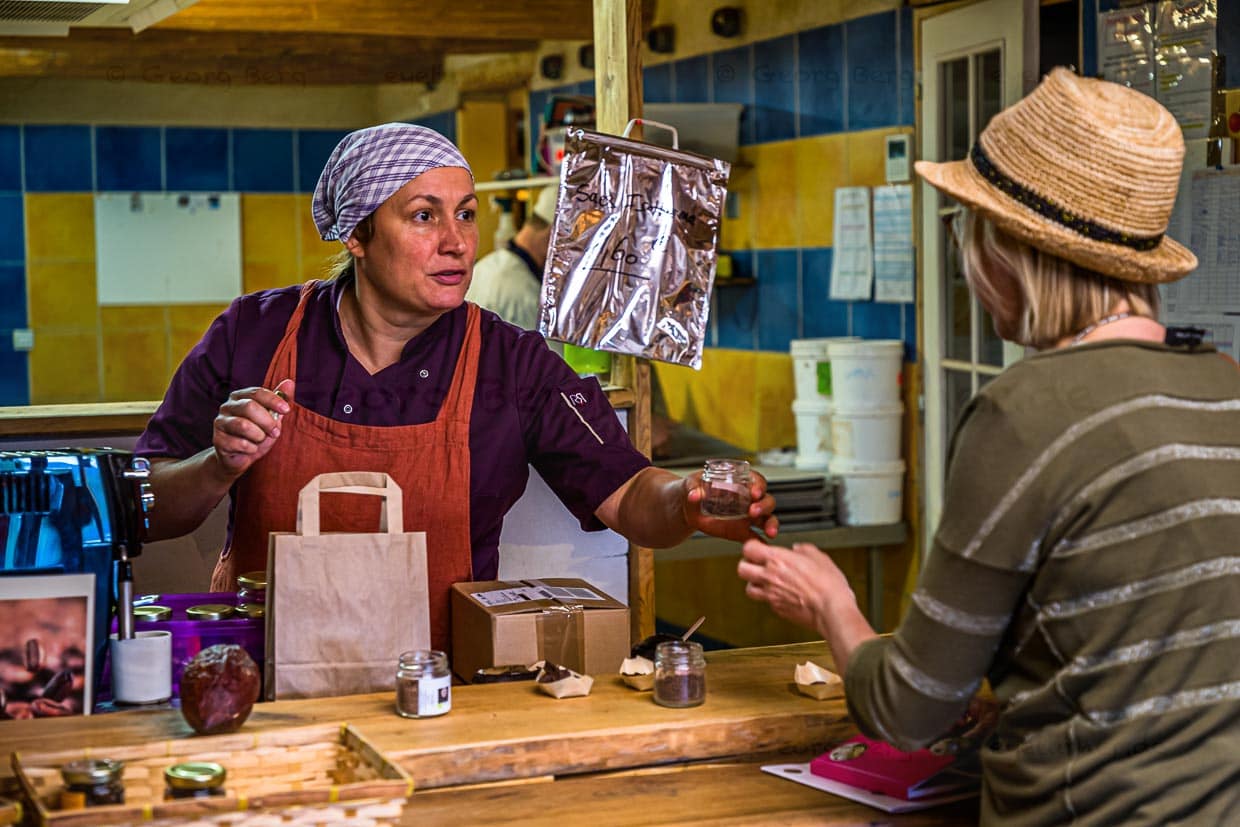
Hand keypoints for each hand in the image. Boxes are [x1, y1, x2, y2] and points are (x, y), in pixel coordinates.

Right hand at [212, 379, 292, 477]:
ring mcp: (220, 422)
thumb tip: (289, 382)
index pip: (257, 392)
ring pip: (243, 425)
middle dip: (267, 421)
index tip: (286, 410)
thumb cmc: (258, 434)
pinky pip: (239, 443)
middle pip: (249, 407)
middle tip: (275, 432)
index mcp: (240, 397)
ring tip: (260, 440)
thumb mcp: (272, 417)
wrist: (241, 457)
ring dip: (259, 436)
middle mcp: (227, 406)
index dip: (273, 400)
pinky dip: (251, 448)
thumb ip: (280, 400)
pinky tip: (250, 449)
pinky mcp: (217, 440)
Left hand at [683, 469, 777, 541]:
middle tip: (753, 511)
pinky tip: (763, 547)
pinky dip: (762, 543)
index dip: (759, 486)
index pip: (757, 481)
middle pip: (766, 500)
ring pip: (768, 518)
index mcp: (740, 482)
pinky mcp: (742, 532)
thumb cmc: (694, 489)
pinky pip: (756, 537)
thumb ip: (694, 488)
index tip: (754, 492)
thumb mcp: (691, 484)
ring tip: (769, 532)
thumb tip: (694, 495)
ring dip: (771, 524)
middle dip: (764, 506)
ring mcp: (748, 517)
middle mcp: (749, 499)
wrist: (688, 508)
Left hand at [736, 539, 856, 632]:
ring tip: (766, 581)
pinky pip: (766, 602)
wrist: (831, 610)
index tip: (760, 547)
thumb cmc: (827, 584)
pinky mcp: (778, 609)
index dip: (752, 547)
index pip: (749, 549)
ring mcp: (772, 596)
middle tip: (758, 564)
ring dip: (755, 584)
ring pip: (749, 589)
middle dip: (747, 565)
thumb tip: (798, 549)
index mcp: (778, 560)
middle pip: (741, 569)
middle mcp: (770, 577)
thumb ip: (804, 550)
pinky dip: (770, 598)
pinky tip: (782, 594)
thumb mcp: (819, 557)